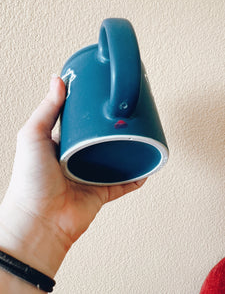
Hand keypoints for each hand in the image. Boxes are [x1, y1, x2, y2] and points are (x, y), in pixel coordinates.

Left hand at [0, 76, 145, 278]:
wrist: (40, 219)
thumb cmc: (31, 180)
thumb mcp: (32, 136)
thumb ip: (46, 109)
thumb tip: (57, 80)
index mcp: (61, 144)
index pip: (79, 122)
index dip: (90, 110)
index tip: (104, 97)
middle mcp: (77, 158)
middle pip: (100, 139)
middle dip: (113, 128)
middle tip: (128, 114)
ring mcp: (91, 175)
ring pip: (115, 159)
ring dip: (127, 149)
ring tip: (141, 134)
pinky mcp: (102, 192)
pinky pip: (124, 183)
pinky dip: (136, 176)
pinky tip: (147, 165)